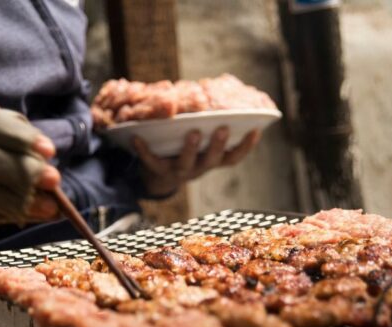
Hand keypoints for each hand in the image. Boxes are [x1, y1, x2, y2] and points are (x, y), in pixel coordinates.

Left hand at [133, 126, 260, 196]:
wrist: (159, 176)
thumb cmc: (184, 148)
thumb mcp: (201, 139)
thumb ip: (210, 120)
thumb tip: (225, 83)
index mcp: (212, 159)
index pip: (234, 157)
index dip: (246, 146)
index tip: (256, 129)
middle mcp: (199, 167)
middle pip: (212, 160)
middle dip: (218, 145)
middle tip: (222, 129)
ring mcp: (178, 171)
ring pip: (186, 163)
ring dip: (190, 148)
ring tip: (192, 132)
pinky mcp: (157, 170)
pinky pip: (151, 162)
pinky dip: (143, 150)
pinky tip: (136, 137)